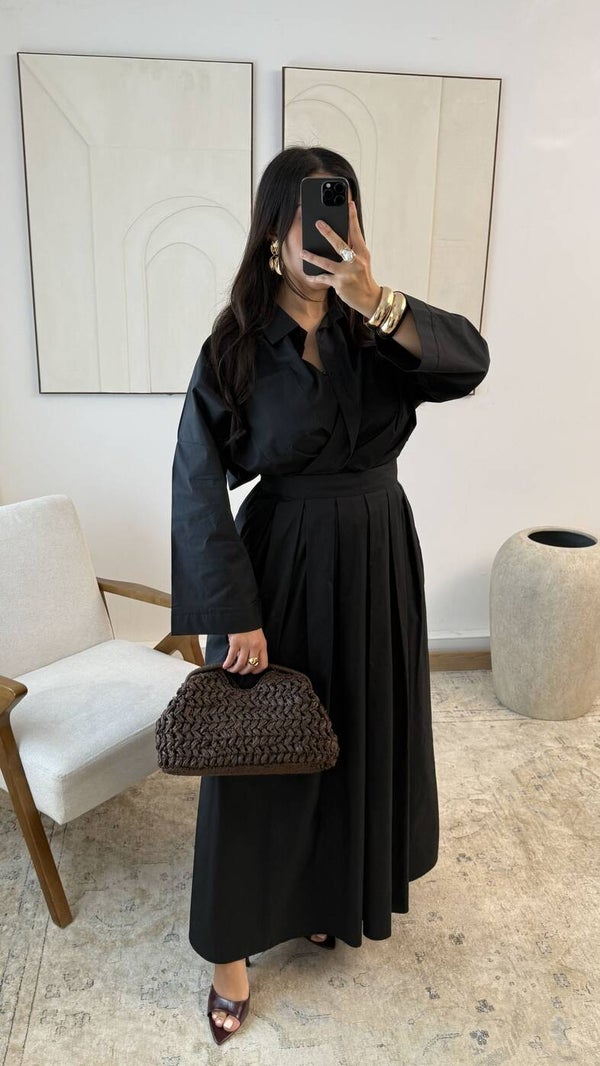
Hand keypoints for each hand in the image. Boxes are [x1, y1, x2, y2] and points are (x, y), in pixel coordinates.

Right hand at [223, 628, 268, 673]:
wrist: (242, 613)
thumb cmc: (249, 625)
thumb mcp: (258, 636)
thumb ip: (257, 647)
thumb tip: (251, 660)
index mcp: (262, 645)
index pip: (263, 664)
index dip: (257, 671)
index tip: (251, 672)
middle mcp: (255, 646)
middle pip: (251, 666)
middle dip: (244, 672)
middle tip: (239, 671)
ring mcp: (245, 644)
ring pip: (241, 664)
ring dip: (235, 669)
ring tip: (231, 669)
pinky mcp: (235, 642)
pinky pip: (231, 657)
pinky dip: (227, 663)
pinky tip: (225, 665)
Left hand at [300, 200, 381, 318]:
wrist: (369, 298)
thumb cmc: (362, 276)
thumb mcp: (362, 260)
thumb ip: (352, 248)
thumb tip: (337, 235)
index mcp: (362, 252)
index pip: (357, 232)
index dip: (352, 217)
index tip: (349, 203)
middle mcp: (356, 261)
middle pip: (340, 244)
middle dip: (328, 233)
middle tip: (317, 223)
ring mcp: (347, 273)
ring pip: (327, 262)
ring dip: (313, 257)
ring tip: (302, 252)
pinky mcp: (340, 284)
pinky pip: (323, 278)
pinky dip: (315, 277)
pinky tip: (307, 274)